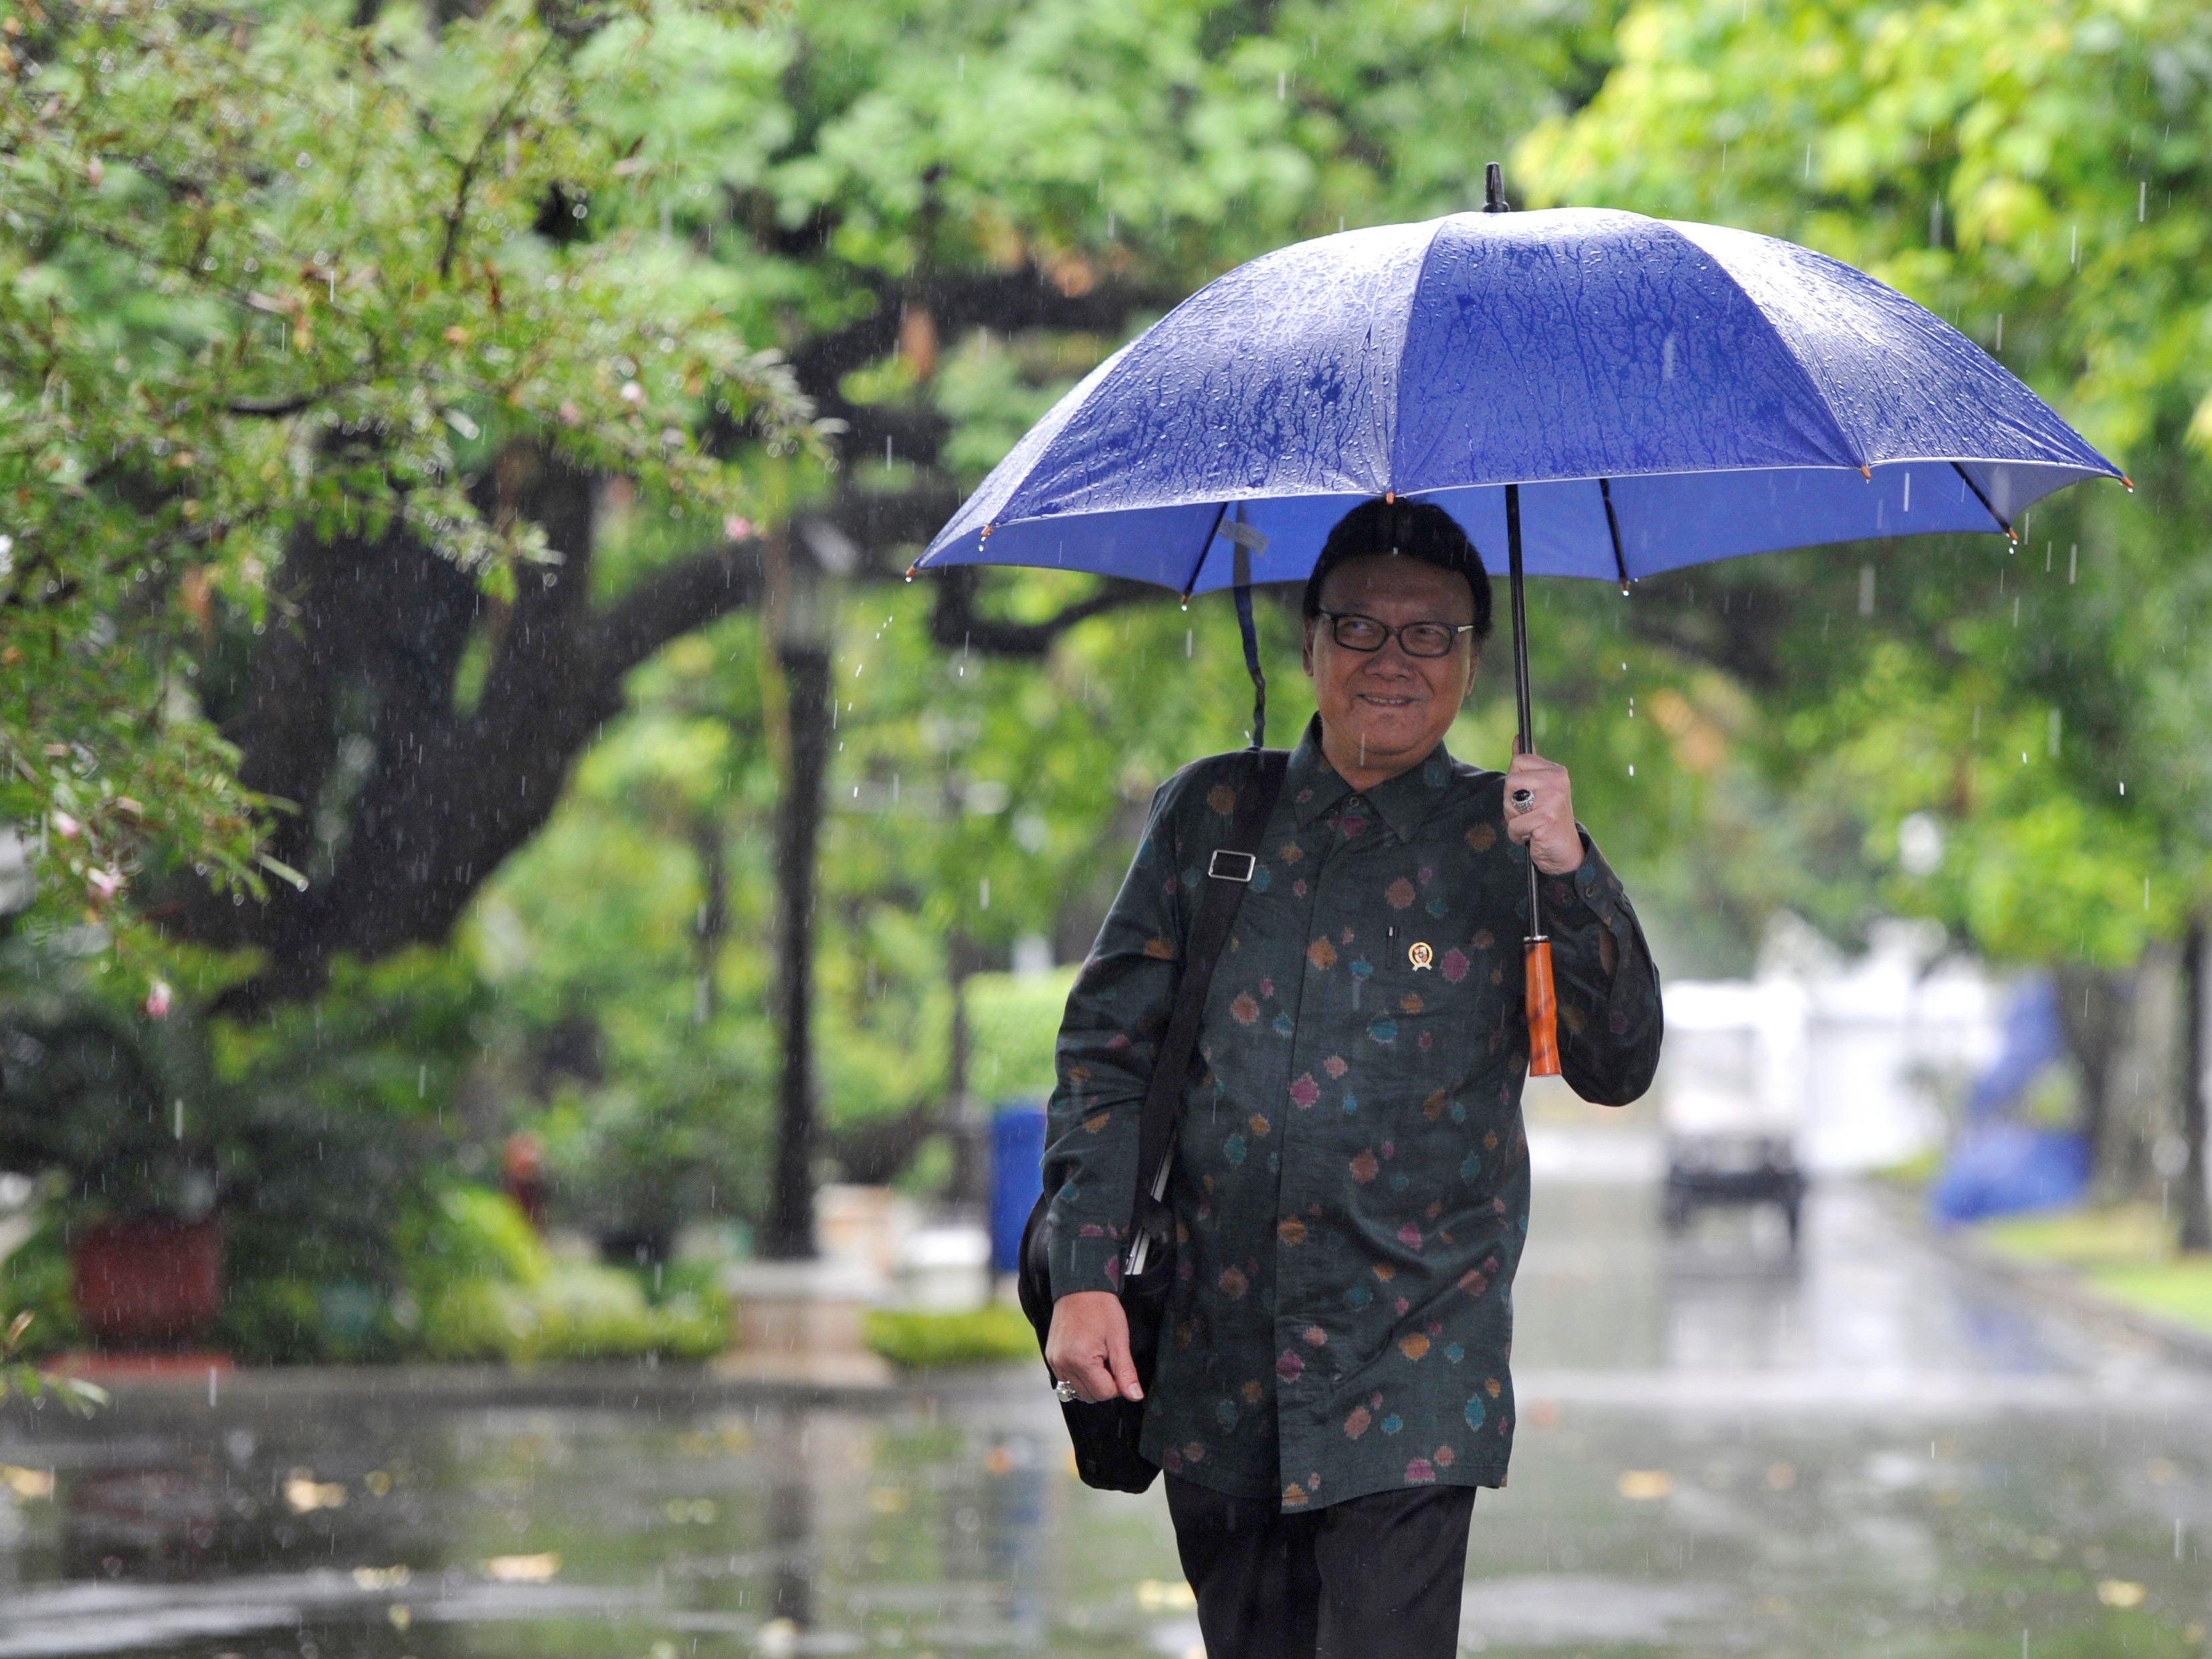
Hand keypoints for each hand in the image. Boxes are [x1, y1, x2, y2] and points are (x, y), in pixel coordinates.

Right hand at [1045, 1290, 1142, 1403]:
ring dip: (1090, 1382)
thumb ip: (1126, 1372)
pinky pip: (1066, 1380)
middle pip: (1089, 1396)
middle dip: (1104, 1384)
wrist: (1079, 1287)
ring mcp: (1054, 1361)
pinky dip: (1078, 1375)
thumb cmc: (1101, 1308)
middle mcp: (1063, 1364)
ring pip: (1076, 1391)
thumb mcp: (1119, 1339)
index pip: (1104, 1393)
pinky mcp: (1051, 1357)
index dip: (1117, 1383)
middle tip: (1109, 1359)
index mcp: (1081, 1360)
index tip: (1119, 1364)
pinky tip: (1085, 1357)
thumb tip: (1135, 1396)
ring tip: (1097, 1357)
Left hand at [1504, 749, 1584, 875]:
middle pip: (1510, 781)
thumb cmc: (1548, 820)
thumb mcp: (1539, 789)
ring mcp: (1553, 799)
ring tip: (1531, 824)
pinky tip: (1533, 836)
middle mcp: (1557, 781)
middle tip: (1528, 813)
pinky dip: (1518, 835)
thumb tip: (1517, 739)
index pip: (1518, 761)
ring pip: (1509, 802)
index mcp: (1555, 771)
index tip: (1527, 794)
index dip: (1515, 781)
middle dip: (1511, 802)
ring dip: (1514, 819)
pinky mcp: (1546, 819)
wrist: (1565, 852)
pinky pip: (1514, 825)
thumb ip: (1528, 765)